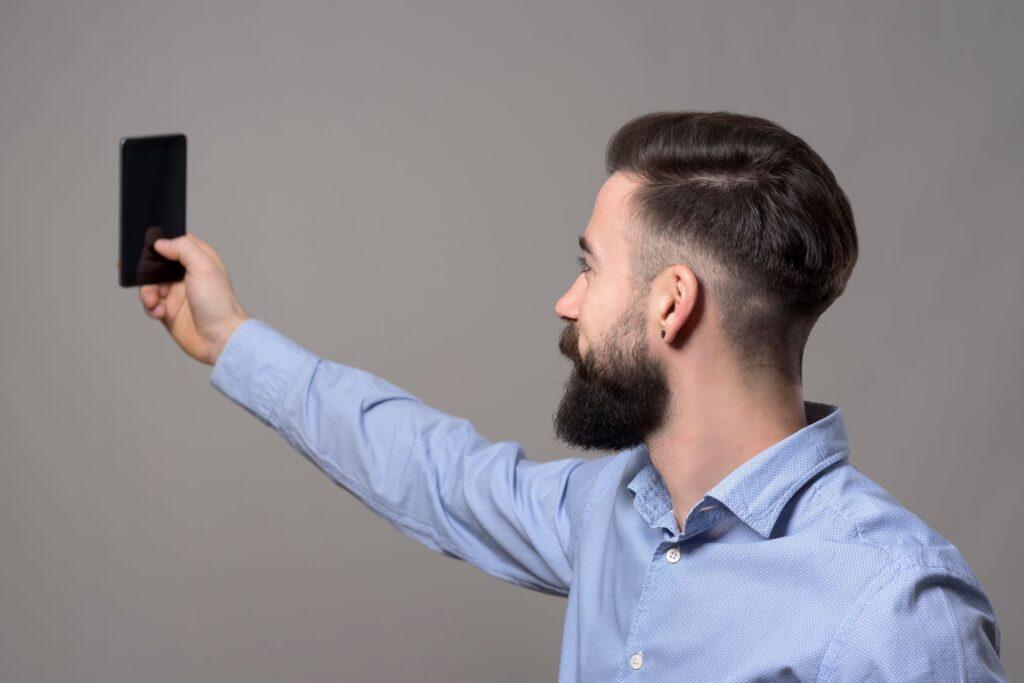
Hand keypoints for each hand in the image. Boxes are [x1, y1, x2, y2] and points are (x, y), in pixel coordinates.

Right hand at [134, 233, 250, 365]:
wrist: (220, 339)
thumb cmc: (219, 304)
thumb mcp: (204, 267)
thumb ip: (183, 249)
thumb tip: (161, 243)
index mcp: (200, 260)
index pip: (176, 243)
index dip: (161, 243)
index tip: (147, 248)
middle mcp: (187, 276)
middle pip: (157, 265)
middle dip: (146, 272)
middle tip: (145, 278)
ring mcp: (178, 294)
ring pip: (150, 286)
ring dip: (147, 292)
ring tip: (153, 301)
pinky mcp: (170, 312)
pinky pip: (150, 305)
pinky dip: (150, 308)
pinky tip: (160, 313)